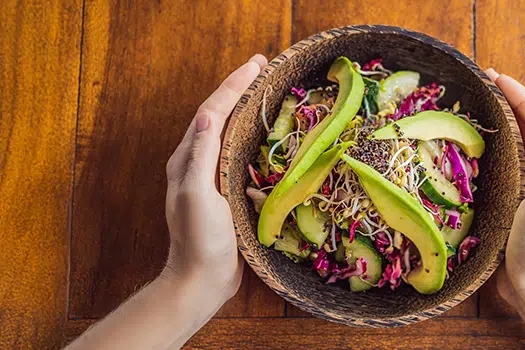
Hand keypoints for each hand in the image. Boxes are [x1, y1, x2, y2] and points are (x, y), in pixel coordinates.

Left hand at [163, 54, 267, 304]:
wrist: (202, 280)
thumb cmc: (200, 239)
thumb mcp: (198, 195)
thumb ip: (201, 154)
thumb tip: (209, 113)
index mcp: (188, 159)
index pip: (211, 111)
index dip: (233, 85)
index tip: (256, 64)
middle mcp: (197, 162)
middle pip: (219, 115)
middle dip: (240, 88)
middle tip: (263, 66)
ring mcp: (212, 177)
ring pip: (230, 132)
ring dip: (246, 108)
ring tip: (266, 89)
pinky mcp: (225, 191)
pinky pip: (239, 153)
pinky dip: (252, 135)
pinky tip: (266, 133)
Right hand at [486, 68, 524, 307]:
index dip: (521, 96)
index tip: (497, 77)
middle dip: (511, 103)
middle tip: (485, 85)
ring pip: (520, 144)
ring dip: (503, 122)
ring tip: (480, 107)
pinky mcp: (517, 202)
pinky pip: (508, 164)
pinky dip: (495, 147)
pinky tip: (478, 148)